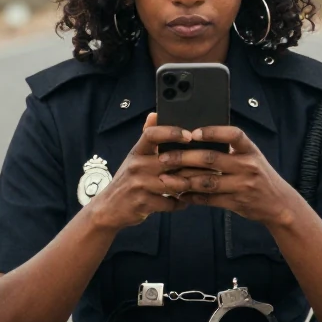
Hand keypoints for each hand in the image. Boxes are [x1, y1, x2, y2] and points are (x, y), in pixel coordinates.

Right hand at [85, 113, 194, 230]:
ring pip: (176, 183)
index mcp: (137, 152)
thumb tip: (155, 113)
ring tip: (203, 183)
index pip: (152, 134)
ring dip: (192, 185)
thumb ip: (148, 138)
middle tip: (212, 163)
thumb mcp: (134, 157)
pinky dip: (181, 203)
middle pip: (172, 159)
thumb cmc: (128, 180)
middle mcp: (137, 166)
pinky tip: (186, 200)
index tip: (189, 135)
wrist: (109, 208)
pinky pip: (171, 202)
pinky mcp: (144, 203)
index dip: (172, 132)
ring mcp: (140, 185)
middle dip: (195, 162)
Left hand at [168, 126, 300, 226]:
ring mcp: (242, 185)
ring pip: (207, 182)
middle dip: (184, 158)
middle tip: (163, 158)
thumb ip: (231, 149)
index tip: (193, 132)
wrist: (279, 204)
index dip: (213, 132)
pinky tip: (179, 194)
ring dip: (183, 180)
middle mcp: (247, 166)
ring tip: (165, 179)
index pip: (233, 135)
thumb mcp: (252, 157)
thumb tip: (197, 137)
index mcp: (250, 150)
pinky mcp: (236, 203)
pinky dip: (192, 197)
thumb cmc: (259, 175)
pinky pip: (209, 200)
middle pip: (211, 159)